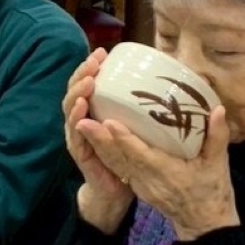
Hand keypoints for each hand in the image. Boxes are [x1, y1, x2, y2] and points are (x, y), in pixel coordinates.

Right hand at [63, 49, 134, 232]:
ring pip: (70, 110)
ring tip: (87, 83)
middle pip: (75, 91)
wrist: (116, 191)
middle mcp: (83, 119)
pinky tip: (81, 115)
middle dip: (81, 74)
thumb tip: (173, 85)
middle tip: (93, 63)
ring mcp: (79, 136)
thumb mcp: (139, 128)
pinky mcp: (80, 153)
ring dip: (77, 95)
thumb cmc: (129, 156)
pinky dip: (77, 124)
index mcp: (96, 110)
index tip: (104, 52)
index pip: (89, 83)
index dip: (92, 67)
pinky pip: (76, 137)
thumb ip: (147, 108)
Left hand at [89, 105, 239, 240]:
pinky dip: (105, 153)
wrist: (204, 223)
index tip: (109, 122)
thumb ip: (217, 137)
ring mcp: (141, 184)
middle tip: (82, 121)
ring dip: (97, 145)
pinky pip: (118, 168)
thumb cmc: (213, 192)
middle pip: (119, 158)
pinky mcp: (138, 186)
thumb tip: (218, 108)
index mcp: (167, 172)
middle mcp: (148, 180)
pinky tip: (96, 137)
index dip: (124, 139)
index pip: (140, 155)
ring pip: (114, 164)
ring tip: (82, 125)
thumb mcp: (218, 164)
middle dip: (99, 140)